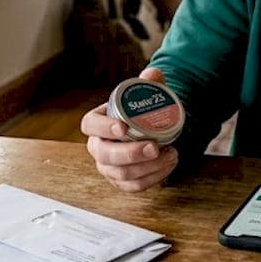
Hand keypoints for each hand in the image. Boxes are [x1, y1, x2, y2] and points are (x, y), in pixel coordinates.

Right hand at [80, 67, 178, 191]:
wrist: (149, 131)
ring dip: (147, 167)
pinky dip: (152, 178)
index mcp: (96, 122)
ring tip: (171, 154)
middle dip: (130, 153)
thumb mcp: (144, 93)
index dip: (103, 128)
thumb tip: (153, 75)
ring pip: (120, 174)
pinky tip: (168, 165)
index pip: (89, 125)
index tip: (123, 127)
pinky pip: (133, 186)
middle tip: (154, 147)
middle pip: (104, 154)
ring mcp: (107, 167)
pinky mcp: (121, 181)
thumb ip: (149, 81)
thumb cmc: (141, 112)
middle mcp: (97, 146)